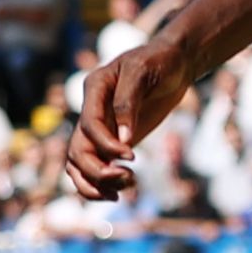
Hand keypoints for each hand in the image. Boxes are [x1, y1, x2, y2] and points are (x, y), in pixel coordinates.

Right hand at [60, 41, 185, 202]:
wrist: (173, 62)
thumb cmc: (159, 61)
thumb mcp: (143, 73)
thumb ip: (129, 103)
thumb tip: (124, 139)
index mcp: (94, 88)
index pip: (89, 125)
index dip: (106, 145)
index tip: (131, 157)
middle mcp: (91, 111)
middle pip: (77, 151)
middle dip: (98, 171)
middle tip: (129, 178)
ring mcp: (100, 128)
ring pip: (79, 165)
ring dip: (96, 184)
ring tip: (126, 189)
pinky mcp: (111, 140)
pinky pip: (95, 167)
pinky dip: (101, 184)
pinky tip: (121, 191)